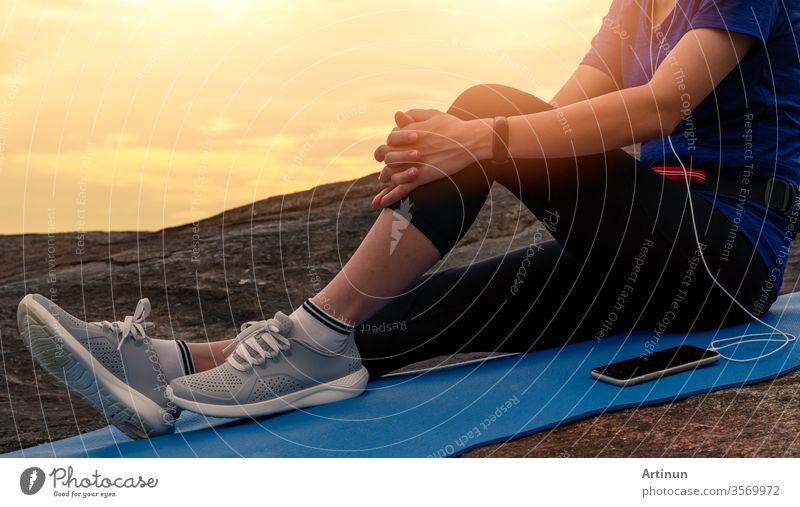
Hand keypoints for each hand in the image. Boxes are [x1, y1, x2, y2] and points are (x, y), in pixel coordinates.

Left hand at [372, 109, 491, 207]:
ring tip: (384, 183)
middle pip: (386, 158)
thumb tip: (398, 115)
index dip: (389, 146)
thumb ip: (414, 115)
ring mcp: (413, 163)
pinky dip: (390, 197)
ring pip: (391, 174)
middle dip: (384, 163)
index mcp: (408, 133)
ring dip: (385, 179)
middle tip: (385, 171)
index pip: (389, 141)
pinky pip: (401, 188)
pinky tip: (381, 203)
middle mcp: (407, 148)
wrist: (468, 140)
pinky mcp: (421, 177)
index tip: (392, 150)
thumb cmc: (453, 126)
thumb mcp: (432, 115)